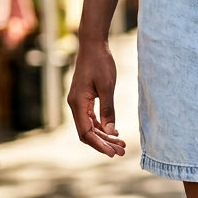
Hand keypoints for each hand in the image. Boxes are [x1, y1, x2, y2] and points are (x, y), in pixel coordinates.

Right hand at [66, 42, 125, 158]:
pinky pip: (91, 118)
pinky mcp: (84, 99)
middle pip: (87, 132)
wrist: (93, 45)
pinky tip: (114, 132)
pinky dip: (102, 126)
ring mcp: (78, 102)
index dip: (99, 145)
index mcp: (77, 103)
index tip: (113, 153)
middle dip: (104, 143)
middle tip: (122, 152)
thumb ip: (108, 110)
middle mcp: (75, 105)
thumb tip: (111, 132)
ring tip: (121, 144)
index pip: (86, 132)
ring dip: (104, 136)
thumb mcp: (107, 87)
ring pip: (90, 126)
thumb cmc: (100, 63)